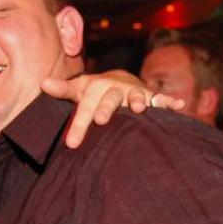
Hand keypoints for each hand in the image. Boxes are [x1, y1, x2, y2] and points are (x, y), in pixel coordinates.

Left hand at [41, 70, 183, 147]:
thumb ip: (63, 90)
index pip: (84, 108)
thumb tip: (42, 83)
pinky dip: (169, 102)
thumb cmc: (94, 91)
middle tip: (101, 121)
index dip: (78, 125)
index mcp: (95, 90)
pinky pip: (160, 99)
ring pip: (135, 96)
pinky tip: (180, 105)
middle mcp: (114, 89)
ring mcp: (133, 92)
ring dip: (138, 101)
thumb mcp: (79, 90)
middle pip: (109, 100)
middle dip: (106, 109)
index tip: (71, 144)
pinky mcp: (149, 96)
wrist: (118, 79)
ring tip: (140, 109)